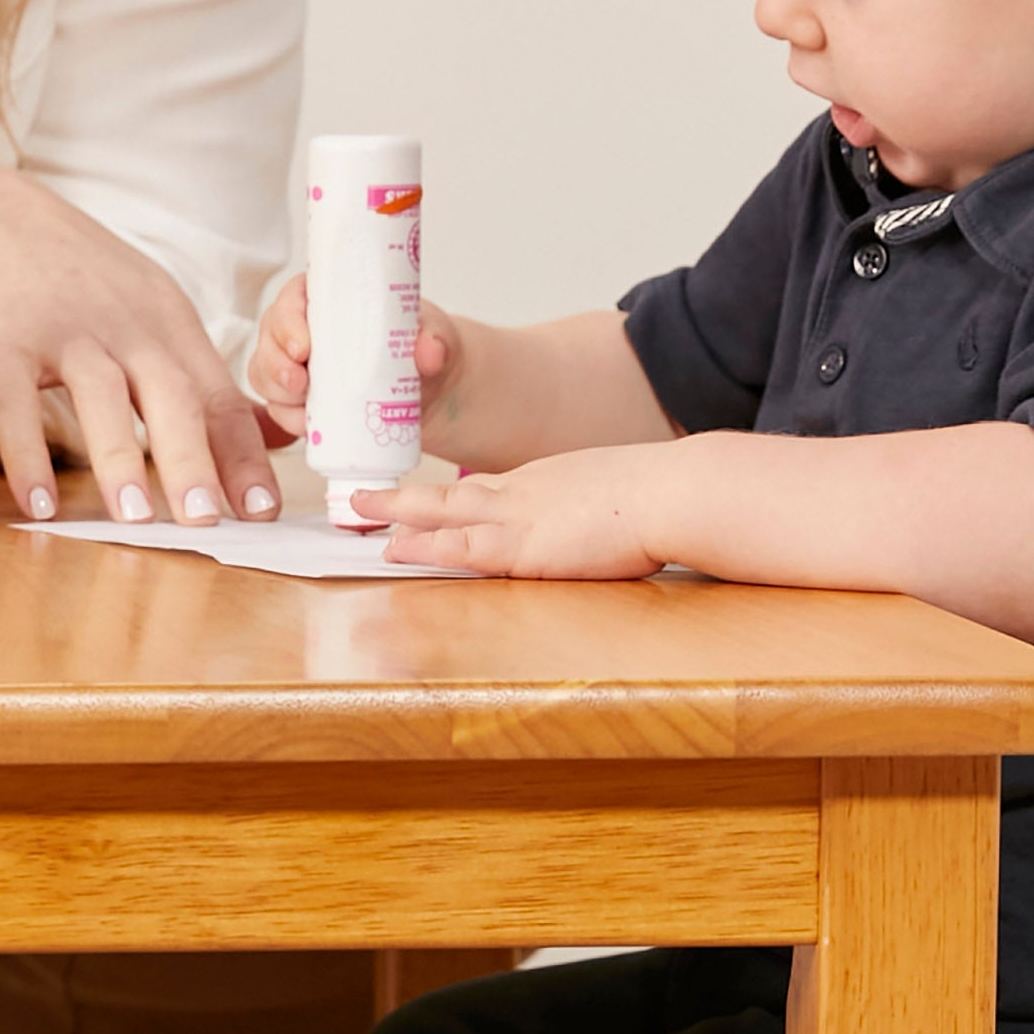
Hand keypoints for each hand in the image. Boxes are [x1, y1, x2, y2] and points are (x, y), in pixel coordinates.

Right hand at [0, 161, 273, 523]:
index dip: (242, 454)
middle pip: (170, 395)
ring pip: (100, 397)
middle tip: (207, 520)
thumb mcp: (149, 309)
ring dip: (119, 460)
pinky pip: (17, 405)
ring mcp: (59, 332)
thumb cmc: (73, 274)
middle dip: (192, 461)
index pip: (217, 395)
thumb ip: (200, 375)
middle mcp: (122, 325)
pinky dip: (28, 457)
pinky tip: (41, 504)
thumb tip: (276, 435)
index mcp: (166, 323)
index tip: (262, 511)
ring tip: (134, 519)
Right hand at [249, 277, 468, 440]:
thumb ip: (434, 339)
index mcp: (329, 297)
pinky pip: (277, 405)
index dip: (289, 320)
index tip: (304, 347)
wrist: (426, 384)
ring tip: (304, 410)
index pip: (293, 297)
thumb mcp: (433, 335)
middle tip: (300, 384)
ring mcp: (295, 360)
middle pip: (270, 336)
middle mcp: (304, 325)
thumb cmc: (419, 344)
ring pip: (265, 372)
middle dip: (276, 363)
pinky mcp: (297, 394)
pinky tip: (305, 427)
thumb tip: (430, 352)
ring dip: (277, 392)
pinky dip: (287, 417)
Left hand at [356, 447, 665, 580]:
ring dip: (398, 517)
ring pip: (442, 514)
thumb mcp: (617, 498)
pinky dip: (424, 547)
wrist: (674, 492)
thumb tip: (600, 523)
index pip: (484, 490)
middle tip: (361, 497)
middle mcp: (523, 492)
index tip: (420, 500)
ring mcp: (519, 516)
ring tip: (360, 516)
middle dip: (403, 497)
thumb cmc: (661, 498)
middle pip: (449, 494)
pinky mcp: (523, 547)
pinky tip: (396, 551)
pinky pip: (460, 547)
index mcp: (545, 483)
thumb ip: (594, 510)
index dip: (447, 498)